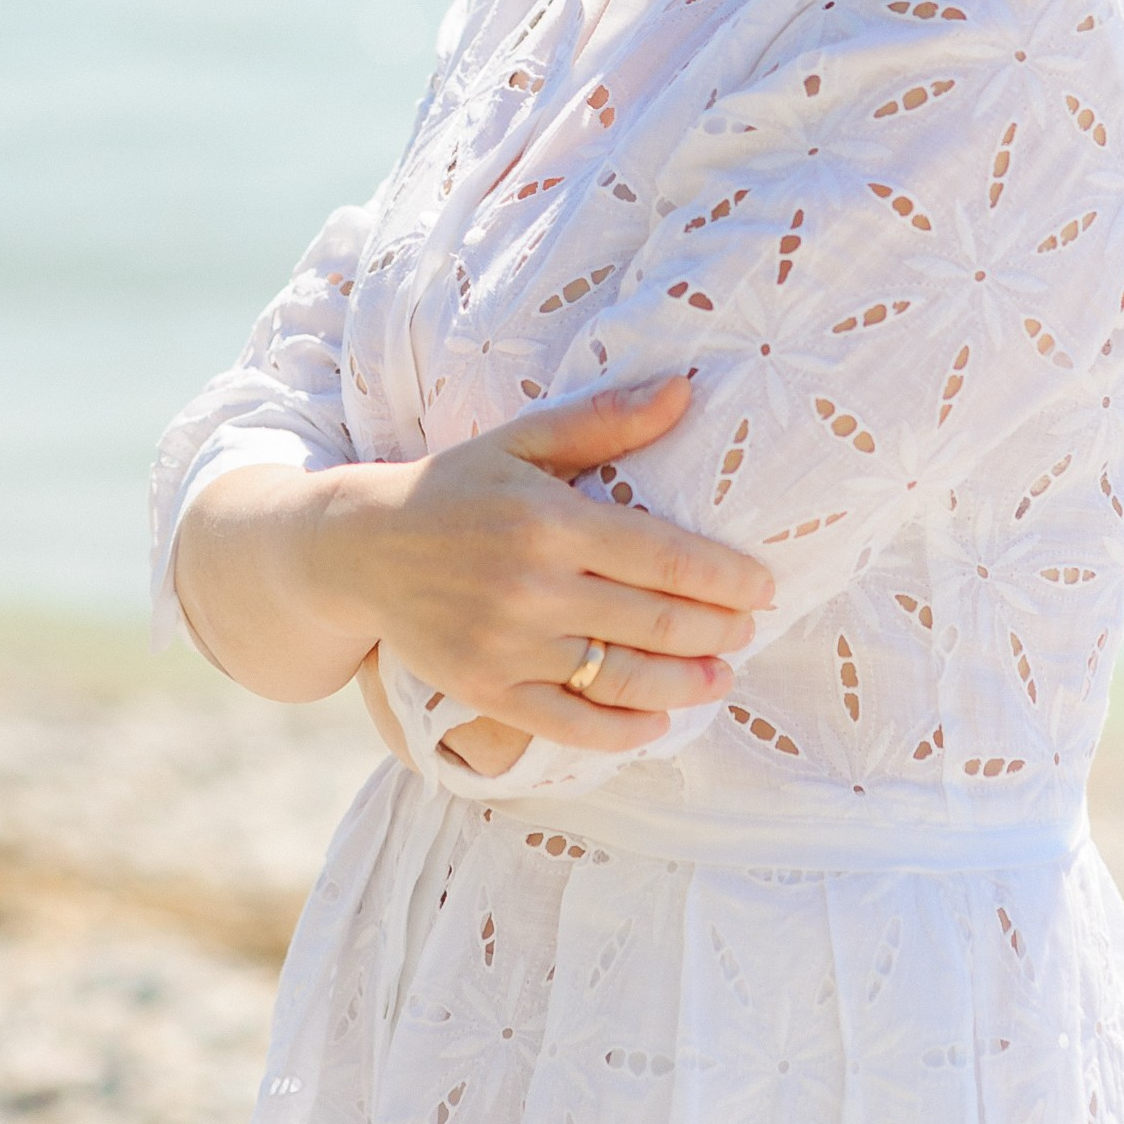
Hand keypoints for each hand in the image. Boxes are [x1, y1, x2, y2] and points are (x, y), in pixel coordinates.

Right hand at [307, 376, 772, 758]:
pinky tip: (657, 720)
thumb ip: (604, 420)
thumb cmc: (455, 486)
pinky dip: (622, 730)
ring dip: (684, 683)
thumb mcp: (522, 439)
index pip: (663, 557)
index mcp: (549, 520)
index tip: (762, 587)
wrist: (360, 548)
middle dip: (715, 631)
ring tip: (720, 678)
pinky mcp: (485, 690)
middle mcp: (531, 588)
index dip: (724, 578)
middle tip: (749, 631)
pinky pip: (569, 723)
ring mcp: (507, 646)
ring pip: (620, 678)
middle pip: (653, 622)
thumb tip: (685, 392)